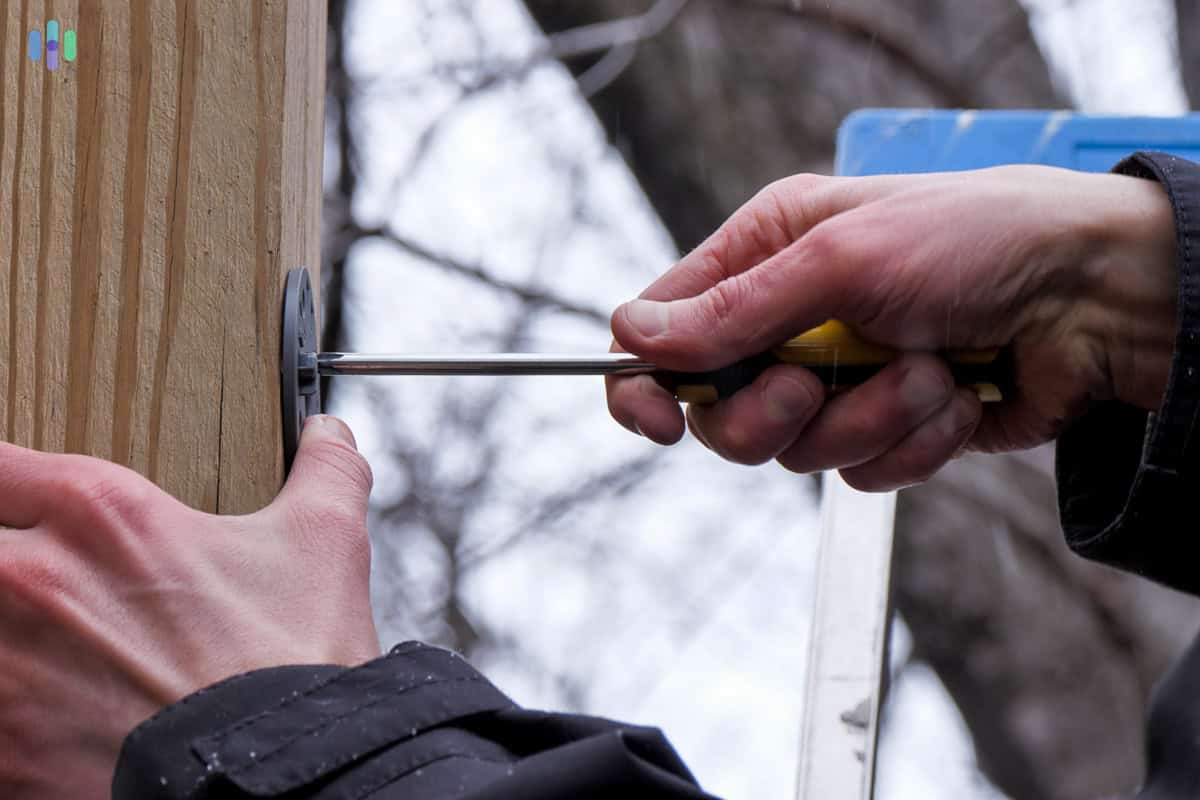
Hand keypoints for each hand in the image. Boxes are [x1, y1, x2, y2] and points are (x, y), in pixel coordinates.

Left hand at [0, 415, 380, 797]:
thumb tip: (330, 433)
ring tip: (45, 657)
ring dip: (4, 640)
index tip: (20, 501)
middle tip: (45, 590)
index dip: (6, 482)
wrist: (282, 785)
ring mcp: (3, 670)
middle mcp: (32, 580)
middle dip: (6, 562)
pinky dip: (7, 714)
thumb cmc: (291, 665)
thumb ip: (322, 471)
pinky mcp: (0, 747)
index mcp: (100, 514)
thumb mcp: (323, 546)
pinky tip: (50, 715)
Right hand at [607, 166, 1177, 489]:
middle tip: (814, 386)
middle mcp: (792, 322)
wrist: (1095, 297)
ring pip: (798, 452)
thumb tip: (632, 335)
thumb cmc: (977, 240)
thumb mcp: (843, 259)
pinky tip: (956, 394)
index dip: (645, 380)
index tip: (655, 420)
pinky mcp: (888, 429)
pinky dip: (913, 440)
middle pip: (722, 412)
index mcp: (765, 256)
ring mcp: (841, 381)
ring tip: (925, 369)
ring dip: (868, 419)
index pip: (665, 328)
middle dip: (772, 413)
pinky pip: (864, 473)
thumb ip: (735, 309)